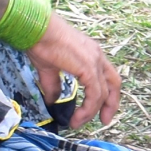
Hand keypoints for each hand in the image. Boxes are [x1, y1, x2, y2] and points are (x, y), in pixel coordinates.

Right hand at [25, 12, 120, 128]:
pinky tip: (77, 116)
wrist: (36, 28)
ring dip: (92, 111)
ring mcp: (94, 61)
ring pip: (103, 93)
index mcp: (90, 53)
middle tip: (103, 120)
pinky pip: (95, 94)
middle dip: (110, 105)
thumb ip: (53, 85)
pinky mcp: (88, 68)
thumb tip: (52, 101)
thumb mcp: (48, 67)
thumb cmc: (39, 41)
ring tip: (79, 122)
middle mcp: (97, 56)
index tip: (101, 108)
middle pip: (114, 84)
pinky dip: (88, 108)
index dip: (107, 93)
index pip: (107, 76)